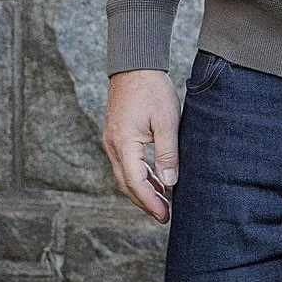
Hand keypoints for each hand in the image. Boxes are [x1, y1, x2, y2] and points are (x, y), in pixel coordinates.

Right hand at [105, 68, 180, 218]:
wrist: (135, 65)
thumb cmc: (152, 89)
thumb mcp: (167, 121)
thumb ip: (167, 154)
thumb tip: (169, 184)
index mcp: (124, 143)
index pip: (135, 183)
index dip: (150, 202)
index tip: (164, 215)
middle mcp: (113, 145)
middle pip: (126, 184)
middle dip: (144, 202)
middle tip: (164, 216)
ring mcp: (112, 140)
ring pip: (125, 175)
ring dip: (142, 190)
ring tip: (162, 202)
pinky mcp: (117, 135)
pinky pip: (126, 163)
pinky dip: (139, 175)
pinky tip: (154, 180)